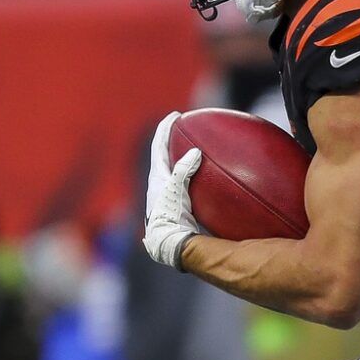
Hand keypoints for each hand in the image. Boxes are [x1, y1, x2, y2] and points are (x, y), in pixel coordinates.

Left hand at [143, 110, 202, 268]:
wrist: (168, 243)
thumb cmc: (171, 216)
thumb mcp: (177, 190)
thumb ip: (184, 170)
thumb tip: (195, 152)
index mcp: (156, 177)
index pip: (159, 146)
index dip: (165, 128)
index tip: (175, 116)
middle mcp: (158, 185)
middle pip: (163, 156)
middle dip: (171, 140)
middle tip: (182, 129)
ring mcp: (165, 197)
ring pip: (170, 171)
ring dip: (179, 158)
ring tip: (191, 151)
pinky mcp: (173, 208)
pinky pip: (181, 184)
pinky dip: (189, 176)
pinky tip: (203, 181)